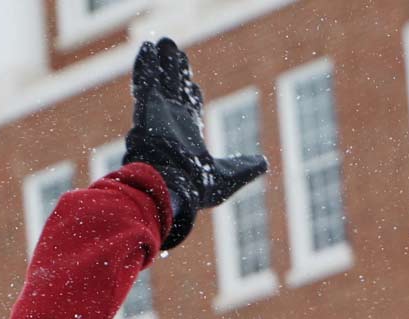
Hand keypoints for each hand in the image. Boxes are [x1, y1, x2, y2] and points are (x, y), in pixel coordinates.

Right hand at [122, 37, 266, 250]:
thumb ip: (245, 168)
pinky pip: (144, 83)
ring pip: (161, 81)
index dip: (191, 94)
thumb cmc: (198, 187)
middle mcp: (173, 122)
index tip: (193, 84)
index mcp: (189, 135)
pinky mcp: (147, 110)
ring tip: (165, 42)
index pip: (190, 108)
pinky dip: (145, 66)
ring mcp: (159, 114)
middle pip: (176, 89)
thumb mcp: (230, 177)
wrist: (175, 187)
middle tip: (177, 54)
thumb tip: (263, 163)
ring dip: (162, 62)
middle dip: (176, 72)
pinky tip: (147, 47)